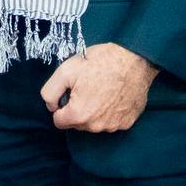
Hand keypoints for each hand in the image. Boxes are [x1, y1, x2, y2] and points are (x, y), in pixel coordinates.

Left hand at [39, 42, 157, 131]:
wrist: (134, 59)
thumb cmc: (100, 62)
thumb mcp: (65, 70)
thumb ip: (50, 92)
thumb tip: (52, 106)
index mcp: (79, 115)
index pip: (59, 121)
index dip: (61, 105)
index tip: (70, 91)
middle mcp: (96, 126)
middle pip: (77, 123)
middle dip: (77, 108)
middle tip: (86, 87)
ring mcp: (114, 125)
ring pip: (94, 123)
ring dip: (93, 111)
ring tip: (100, 89)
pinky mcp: (127, 122)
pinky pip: (110, 121)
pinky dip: (109, 111)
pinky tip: (113, 94)